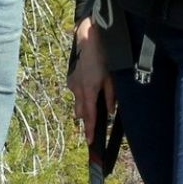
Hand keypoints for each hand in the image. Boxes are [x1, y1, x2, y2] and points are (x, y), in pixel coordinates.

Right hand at [68, 20, 113, 146]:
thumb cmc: (103, 59)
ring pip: (77, 102)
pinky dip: (83, 93)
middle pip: (80, 112)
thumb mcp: (111, 78)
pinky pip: (76, 92)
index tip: (90, 141)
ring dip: (85, 105)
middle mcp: (78, 90)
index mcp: (89, 91)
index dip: (90, 129)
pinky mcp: (71, 79)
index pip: (89, 116)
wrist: (89, 41)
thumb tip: (109, 111)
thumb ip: (110, 96)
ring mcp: (72, 84)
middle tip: (95, 120)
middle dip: (87, 117)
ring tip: (95, 97)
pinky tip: (91, 84)